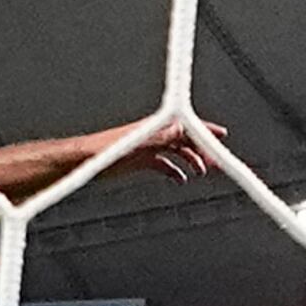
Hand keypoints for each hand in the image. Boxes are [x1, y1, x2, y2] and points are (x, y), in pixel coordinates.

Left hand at [108, 119, 223, 183]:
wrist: (84, 159)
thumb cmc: (105, 149)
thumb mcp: (141, 143)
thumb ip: (163, 136)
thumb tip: (185, 129)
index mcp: (156, 128)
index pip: (187, 126)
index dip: (205, 130)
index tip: (221, 135)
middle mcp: (154, 136)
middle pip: (186, 140)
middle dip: (204, 149)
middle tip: (218, 162)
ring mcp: (148, 148)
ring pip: (177, 152)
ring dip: (192, 160)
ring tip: (203, 172)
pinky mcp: (140, 160)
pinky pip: (163, 164)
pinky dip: (174, 171)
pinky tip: (181, 179)